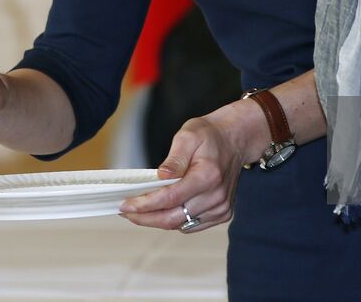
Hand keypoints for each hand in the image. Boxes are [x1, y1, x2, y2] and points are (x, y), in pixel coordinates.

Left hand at [117, 98, 263, 233]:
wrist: (235, 139)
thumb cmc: (209, 135)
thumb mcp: (188, 135)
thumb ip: (174, 158)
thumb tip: (160, 177)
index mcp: (208, 176)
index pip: (171, 198)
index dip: (145, 205)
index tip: (125, 205)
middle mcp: (216, 196)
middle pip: (173, 218)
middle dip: (145, 218)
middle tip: (125, 212)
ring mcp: (221, 208)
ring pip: (181, 224)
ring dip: (157, 221)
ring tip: (137, 212)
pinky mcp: (221, 214)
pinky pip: (191, 225)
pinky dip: (173, 221)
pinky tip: (160, 212)